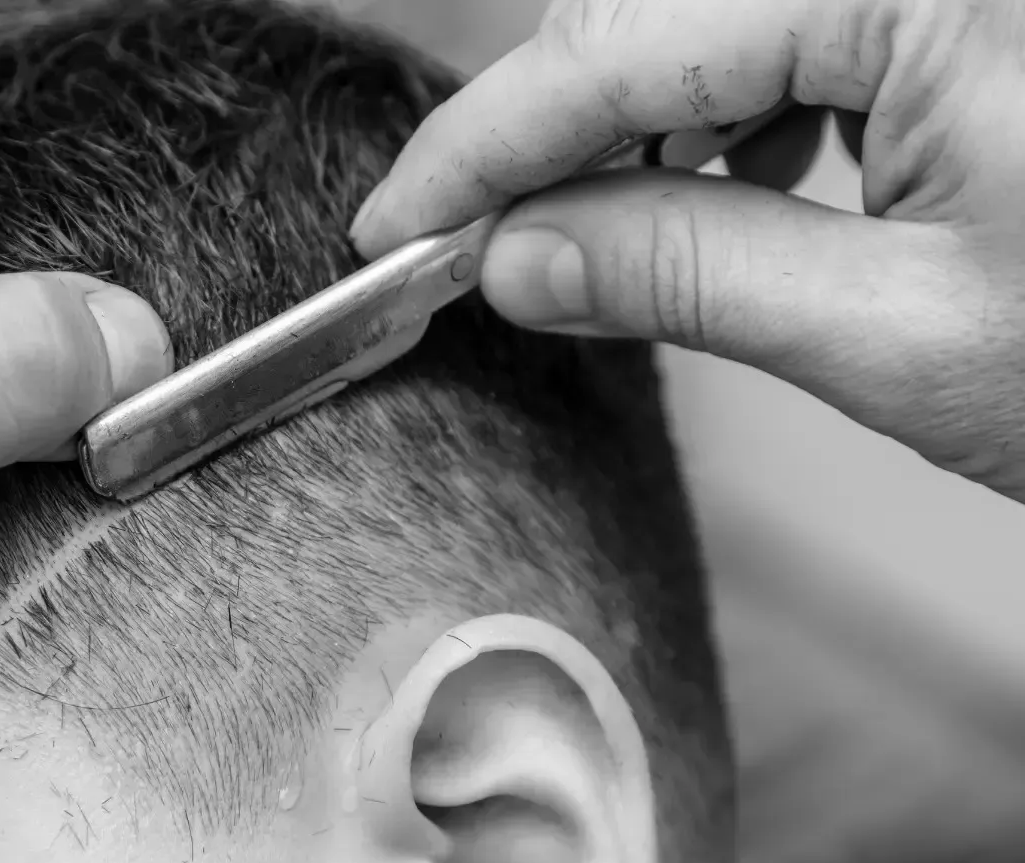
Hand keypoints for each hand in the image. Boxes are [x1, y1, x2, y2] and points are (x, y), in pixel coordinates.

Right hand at [350, 0, 1024, 501]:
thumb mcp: (902, 337)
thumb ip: (685, 275)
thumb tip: (516, 257)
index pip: (621, 44)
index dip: (482, 145)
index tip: (393, 225)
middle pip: (657, 0)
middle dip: (549, 128)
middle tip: (477, 247)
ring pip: (717, 2)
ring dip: (639, 115)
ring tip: (607, 230)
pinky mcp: (961, 11)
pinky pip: (799, 14)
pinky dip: (735, 97)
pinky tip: (736, 176)